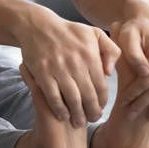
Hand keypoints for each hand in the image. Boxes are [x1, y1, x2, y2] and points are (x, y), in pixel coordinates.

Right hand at [14, 10, 120, 127]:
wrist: (38, 25)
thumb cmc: (69, 31)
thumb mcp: (94, 34)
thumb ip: (110, 50)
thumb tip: (109, 73)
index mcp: (90, 54)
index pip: (101, 86)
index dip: (102, 101)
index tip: (100, 109)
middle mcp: (76, 62)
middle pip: (88, 96)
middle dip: (92, 112)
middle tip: (92, 120)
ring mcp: (58, 68)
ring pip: (72, 99)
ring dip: (77, 114)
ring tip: (79, 122)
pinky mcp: (42, 72)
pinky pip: (53, 96)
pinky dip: (59, 109)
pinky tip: (63, 115)